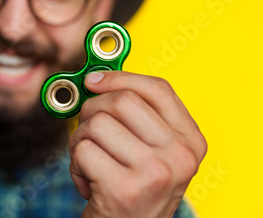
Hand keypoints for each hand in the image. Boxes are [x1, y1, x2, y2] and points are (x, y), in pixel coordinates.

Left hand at [69, 71, 206, 217]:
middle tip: (90, 131)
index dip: (120, 78)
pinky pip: (83, 150)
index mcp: (191, 141)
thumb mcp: (152, 151)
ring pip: (96, 123)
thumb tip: (98, 80)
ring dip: (81, 140)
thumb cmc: (136, 189)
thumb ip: (137, 116)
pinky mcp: (125, 189)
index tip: (95, 80)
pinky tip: (90, 181)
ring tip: (92, 161)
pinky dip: (76, 164)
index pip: (158, 89)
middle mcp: (180, 156)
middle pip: (122, 100)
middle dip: (92, 110)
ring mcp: (154, 172)